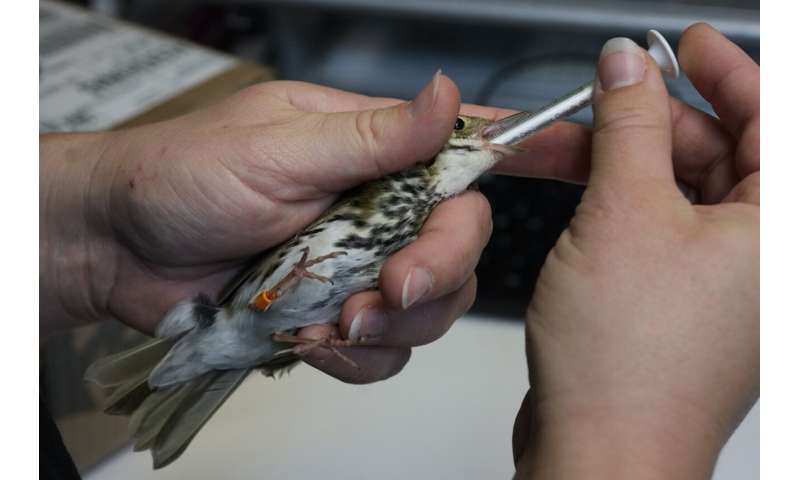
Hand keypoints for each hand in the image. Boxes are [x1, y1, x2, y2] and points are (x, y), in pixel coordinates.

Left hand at [40, 72, 587, 383]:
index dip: (533, 149)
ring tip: (334, 320)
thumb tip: (446, 96)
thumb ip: (372, 135)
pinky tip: (314, 340)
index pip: (467, 146)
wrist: (121, 251)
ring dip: (391, 324)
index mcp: (374, 152)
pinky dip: (356, 356)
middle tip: (388, 289)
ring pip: (428, 307)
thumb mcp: (280, 146)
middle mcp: (379, 209)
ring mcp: (360, 267)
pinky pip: (383, 352)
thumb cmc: (184, 177)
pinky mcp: (338, 317)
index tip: (585, 154)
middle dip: (434, 273)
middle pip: (460, 244)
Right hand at [510, 24, 758, 478]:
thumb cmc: (631, 360)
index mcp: (778, 232)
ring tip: (554, 145)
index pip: (772, 117)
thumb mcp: (624, 213)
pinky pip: (652, 227)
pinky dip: (612, 201)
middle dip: (646, 118)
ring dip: (616, 160)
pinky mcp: (676, 301)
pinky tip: (572, 189)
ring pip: (674, 189)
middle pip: (714, 151)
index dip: (725, 69)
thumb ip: (629, 126)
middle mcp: (760, 258)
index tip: (681, 44)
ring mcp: (718, 281)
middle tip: (593, 95)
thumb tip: (626, 66)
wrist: (600, 451)